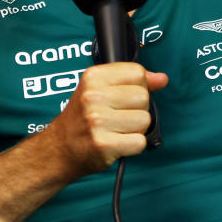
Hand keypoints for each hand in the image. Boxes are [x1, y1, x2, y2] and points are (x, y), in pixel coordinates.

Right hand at [43, 62, 167, 177]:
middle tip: (119, 116)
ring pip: (145, 120)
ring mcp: (97, 121)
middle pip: (143, 97)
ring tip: (117, 130)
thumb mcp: (100, 88)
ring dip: (136, 129)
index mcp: (93, 77)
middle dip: (137, 109)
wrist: (60, 148)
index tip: (124, 96)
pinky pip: (140, 142)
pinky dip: (133, 145)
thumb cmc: (82, 117)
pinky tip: (118, 143)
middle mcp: (93, 96)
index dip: (137, 86)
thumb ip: (132, 80)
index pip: (137, 72)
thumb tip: (162, 79)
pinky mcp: (103, 144)